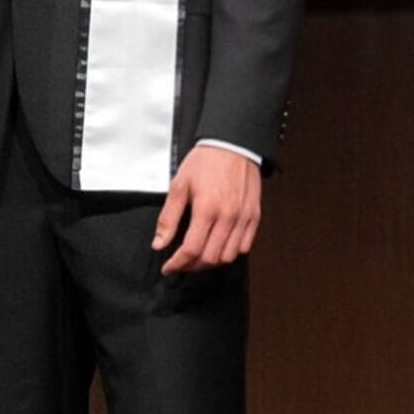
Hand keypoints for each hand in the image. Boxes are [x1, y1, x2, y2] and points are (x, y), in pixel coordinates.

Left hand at [153, 145, 261, 274]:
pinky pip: (244, 246)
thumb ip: (168, 218)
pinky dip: (230, 253)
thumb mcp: (178, 186)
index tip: (169, 267)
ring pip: (228, 256)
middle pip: (210, 258)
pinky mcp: (254, 216)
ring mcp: (244, 218)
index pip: (191, 249)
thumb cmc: (205, 162)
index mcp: (207, 209)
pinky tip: (218, 246)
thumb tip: (159, 243)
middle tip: (181, 262)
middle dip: (192, 266)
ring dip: (211, 262)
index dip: (178, 264)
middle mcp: (228, 216)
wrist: (232, 145)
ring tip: (198, 256)